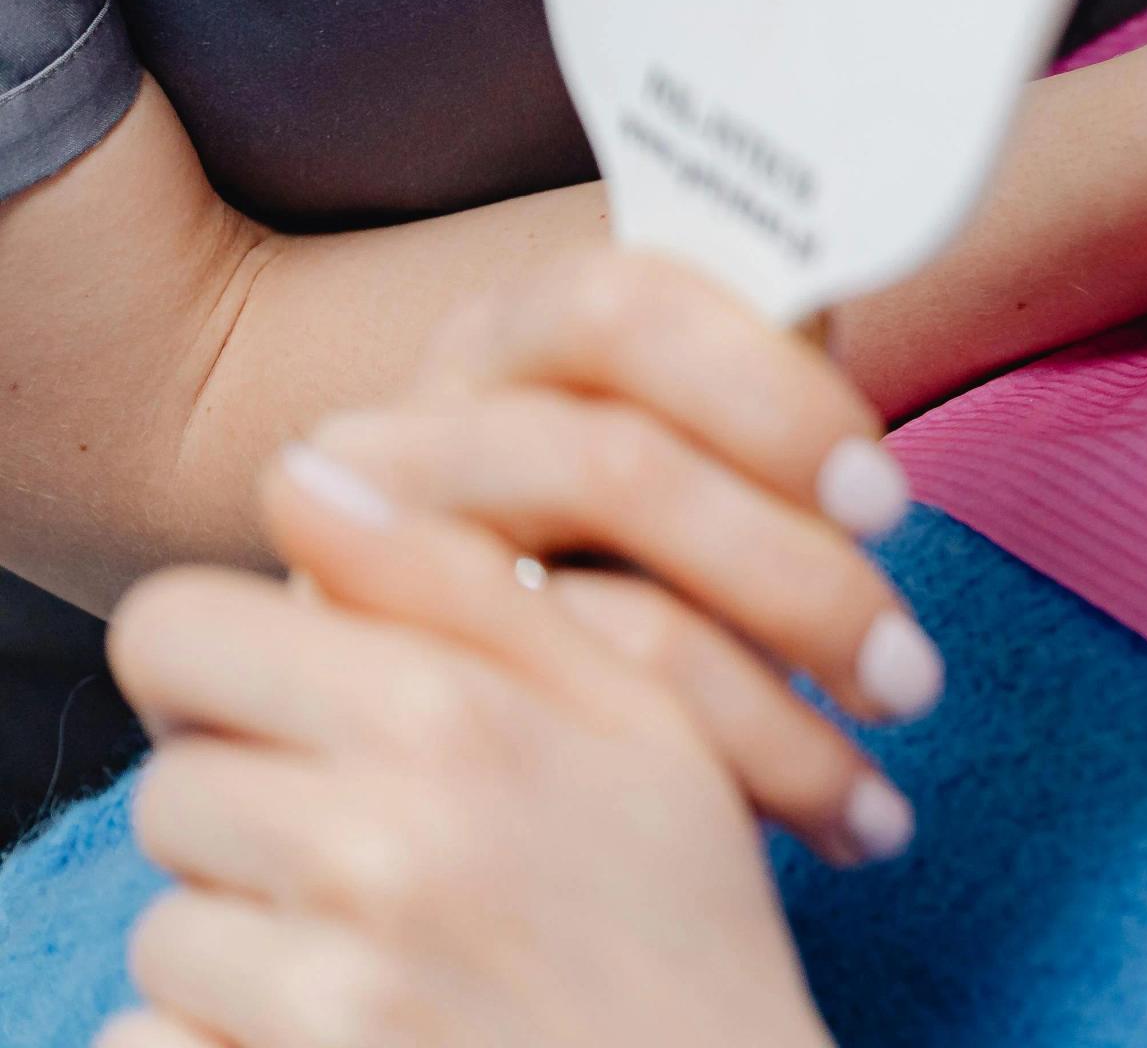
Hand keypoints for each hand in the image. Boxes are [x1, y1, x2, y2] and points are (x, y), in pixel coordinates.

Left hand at [102, 444, 830, 1047]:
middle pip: (168, 784)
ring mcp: (331, 983)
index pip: (175, 629)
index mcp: (458, 712)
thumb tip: (303, 469)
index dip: (216, 668)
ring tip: (384, 964)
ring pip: (164, 924)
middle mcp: (383, 837)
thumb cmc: (683, 930)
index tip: (287, 711)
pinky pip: (150, 1042)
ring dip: (246, 949)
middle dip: (251, 822)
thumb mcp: (635, 722)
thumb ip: (465, 588)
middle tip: (368, 861)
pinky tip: (346, 1044)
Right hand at [275, 248, 937, 867]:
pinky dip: (718, 792)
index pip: (624, 302)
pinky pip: (549, 747)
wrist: (461, 662)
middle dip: (790, 577)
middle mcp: (423, 426)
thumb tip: (895, 230)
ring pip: (583, 625)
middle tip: (912, 672)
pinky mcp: (376, 701)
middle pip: (608, 465)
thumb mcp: (709, 425)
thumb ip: (773, 360)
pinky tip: (825, 830)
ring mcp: (372, 568)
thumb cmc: (654, 519)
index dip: (767, 390)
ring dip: (770, 720)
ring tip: (885, 793)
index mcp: (519, 325)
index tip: (888, 499)